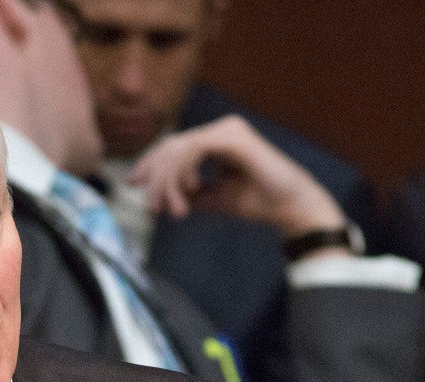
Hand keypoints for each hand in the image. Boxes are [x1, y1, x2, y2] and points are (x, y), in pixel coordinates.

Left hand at [128, 114, 349, 242]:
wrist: (291, 207)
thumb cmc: (260, 202)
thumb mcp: (215, 198)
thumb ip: (190, 193)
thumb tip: (163, 197)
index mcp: (218, 139)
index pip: (173, 146)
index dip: (150, 165)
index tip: (133, 185)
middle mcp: (222, 129)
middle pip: (171, 146)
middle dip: (155, 179)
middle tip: (152, 208)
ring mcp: (228, 130)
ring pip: (179, 149)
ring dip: (169, 183)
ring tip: (175, 210)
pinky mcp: (233, 138)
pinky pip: (193, 150)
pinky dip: (184, 173)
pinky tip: (191, 192)